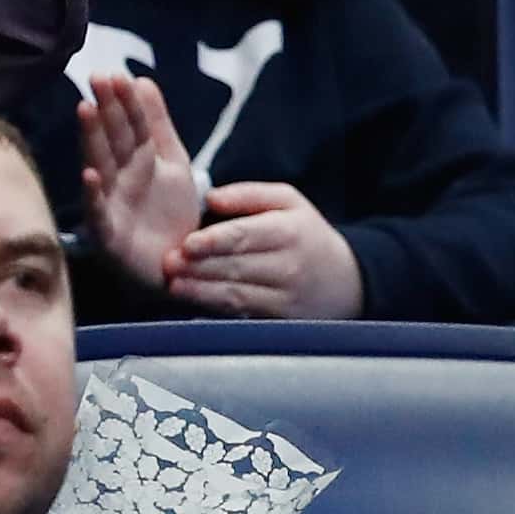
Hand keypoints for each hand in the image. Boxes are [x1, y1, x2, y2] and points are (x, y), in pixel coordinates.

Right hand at [77, 73, 201, 293]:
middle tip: (97, 78)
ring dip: (92, 139)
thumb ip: (157, 123)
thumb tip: (143, 80)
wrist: (180, 264)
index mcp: (138, 159)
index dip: (125, 100)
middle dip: (105, 109)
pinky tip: (89, 175)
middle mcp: (120, 177)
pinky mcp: (109, 234)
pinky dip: (94, 194)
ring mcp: (112, 203)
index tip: (115, 73)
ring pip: (101, 165)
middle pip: (113, 139)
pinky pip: (99, 211)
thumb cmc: (168, 211)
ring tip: (86, 110)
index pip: (132, 123)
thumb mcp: (172, 161)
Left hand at [169, 181, 362, 318]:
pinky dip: (214, 308)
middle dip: (199, 268)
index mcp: (288, 232)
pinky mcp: (279, 319)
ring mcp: (285, 297)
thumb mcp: (288, 202)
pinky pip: (242, 313)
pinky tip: (191, 301)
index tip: (188, 244)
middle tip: (168, 264)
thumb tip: (210, 197)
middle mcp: (288, 266)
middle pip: (237, 267)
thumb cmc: (304, 234)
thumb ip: (248, 194)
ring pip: (237, 294)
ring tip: (173, 285)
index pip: (247, 237)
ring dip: (201, 291)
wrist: (346, 281)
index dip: (216, 242)